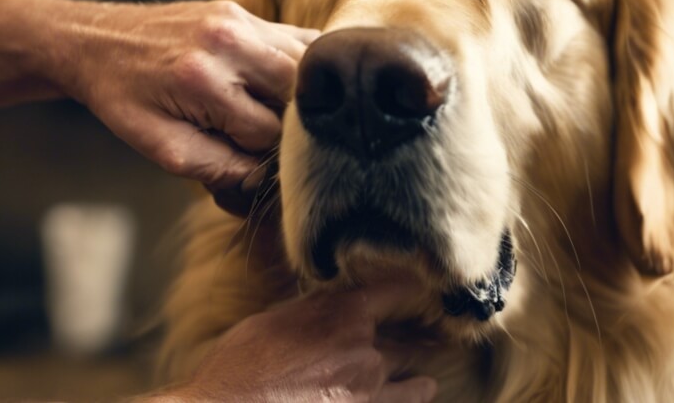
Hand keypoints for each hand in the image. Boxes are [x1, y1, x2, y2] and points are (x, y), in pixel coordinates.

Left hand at [72, 0, 317, 189]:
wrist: (94, 42)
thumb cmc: (123, 98)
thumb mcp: (160, 147)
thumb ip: (217, 166)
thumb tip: (263, 180)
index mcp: (203, 80)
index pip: (269, 132)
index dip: (265, 156)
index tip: (250, 161)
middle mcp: (227, 42)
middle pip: (299, 92)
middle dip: (293, 124)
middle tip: (270, 141)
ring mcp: (238, 20)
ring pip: (305, 62)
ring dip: (301, 95)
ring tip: (278, 117)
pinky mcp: (242, 12)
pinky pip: (295, 38)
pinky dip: (301, 65)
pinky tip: (285, 86)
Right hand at [156, 284, 437, 401]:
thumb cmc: (240, 366)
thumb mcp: (272, 321)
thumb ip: (312, 309)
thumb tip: (330, 299)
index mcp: (340, 314)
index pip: (396, 288)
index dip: (412, 285)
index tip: (424, 282)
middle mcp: (364, 347)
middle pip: (407, 336)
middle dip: (416, 336)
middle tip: (433, 333)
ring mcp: (368, 387)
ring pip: (413, 376)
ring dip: (417, 374)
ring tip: (428, 372)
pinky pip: (404, 402)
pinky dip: (412, 396)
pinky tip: (423, 389)